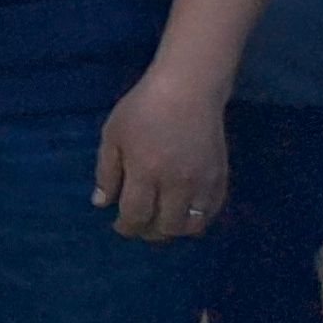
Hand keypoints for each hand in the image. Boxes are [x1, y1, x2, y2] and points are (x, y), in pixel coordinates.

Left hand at [95, 77, 229, 242]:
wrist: (188, 90)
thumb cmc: (143, 109)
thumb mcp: (113, 136)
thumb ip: (107, 173)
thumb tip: (101, 204)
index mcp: (146, 171)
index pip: (136, 215)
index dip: (126, 227)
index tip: (119, 226)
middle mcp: (177, 182)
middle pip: (166, 227)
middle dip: (148, 232)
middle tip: (139, 225)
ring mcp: (203, 182)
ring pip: (192, 226)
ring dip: (174, 230)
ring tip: (161, 221)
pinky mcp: (221, 178)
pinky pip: (211, 212)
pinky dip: (197, 220)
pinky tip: (183, 212)